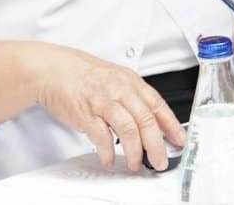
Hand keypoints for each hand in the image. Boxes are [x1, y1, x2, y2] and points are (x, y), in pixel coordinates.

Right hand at [31, 43, 184, 171]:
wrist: (54, 70)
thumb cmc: (85, 76)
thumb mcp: (117, 79)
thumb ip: (133, 98)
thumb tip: (151, 121)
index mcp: (131, 82)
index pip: (158, 105)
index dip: (171, 125)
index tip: (179, 140)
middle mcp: (120, 90)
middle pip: (146, 120)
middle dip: (156, 145)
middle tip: (160, 161)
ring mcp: (103, 101)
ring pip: (128, 129)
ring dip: (134, 151)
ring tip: (136, 163)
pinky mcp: (86, 113)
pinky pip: (101, 136)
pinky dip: (107, 151)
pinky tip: (109, 158)